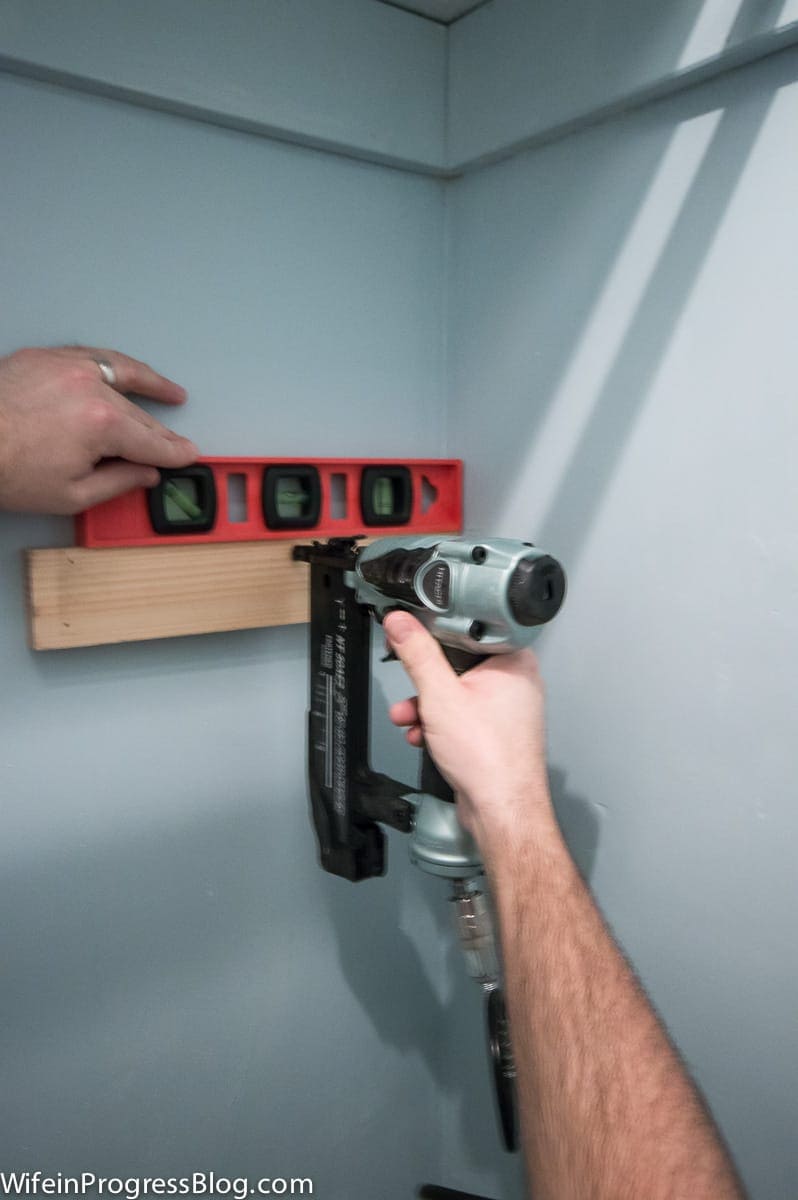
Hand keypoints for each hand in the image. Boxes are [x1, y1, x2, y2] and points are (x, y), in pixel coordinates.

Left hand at [0, 346, 196, 513]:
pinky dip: (113, 365)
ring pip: (121, 373)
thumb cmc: (8, 470)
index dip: (173, 453)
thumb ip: (117, 482)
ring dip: (150, 383)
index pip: (152, 442)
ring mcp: (68, 366)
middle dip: (160, 431)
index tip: (188, 456)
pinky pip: (92, 356)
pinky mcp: (46, 356)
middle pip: (138, 413)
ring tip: (170, 392)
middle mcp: (92, 387)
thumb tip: (146, 474)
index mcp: (103, 424)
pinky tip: (122, 371)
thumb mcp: (71, 495)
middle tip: (177, 443)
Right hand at [384, 611, 553, 850]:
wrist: (501, 810)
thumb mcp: (439, 695)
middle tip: (408, 683)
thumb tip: (402, 623)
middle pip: (459, 662)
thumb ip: (417, 654)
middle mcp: (515, 680)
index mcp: (513, 660)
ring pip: (456, 691)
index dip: (439, 630)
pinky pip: (461, 714)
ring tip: (408, 716)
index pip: (471, 627)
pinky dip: (439, 722)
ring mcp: (506, 708)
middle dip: (425, 679)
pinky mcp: (494, 730)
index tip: (415, 630)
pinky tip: (423, 734)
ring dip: (426, 704)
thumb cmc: (490, 757)